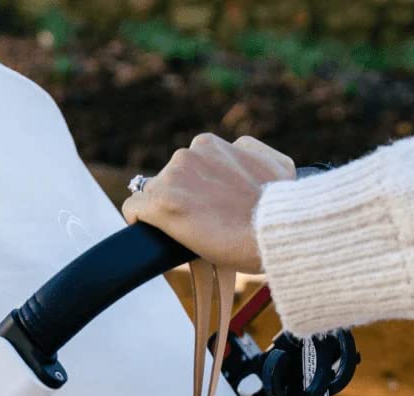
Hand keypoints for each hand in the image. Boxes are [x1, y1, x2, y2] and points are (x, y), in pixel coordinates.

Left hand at [122, 134, 295, 272]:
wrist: (274, 230)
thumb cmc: (280, 206)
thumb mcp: (275, 165)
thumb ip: (250, 154)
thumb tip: (238, 152)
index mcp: (209, 144)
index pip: (189, 167)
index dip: (197, 191)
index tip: (209, 208)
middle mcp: (187, 154)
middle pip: (171, 181)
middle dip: (183, 199)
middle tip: (206, 223)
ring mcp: (171, 177)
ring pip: (154, 195)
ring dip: (168, 212)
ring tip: (195, 231)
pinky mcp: (159, 203)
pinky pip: (133, 209)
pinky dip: (140, 221)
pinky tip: (158, 233)